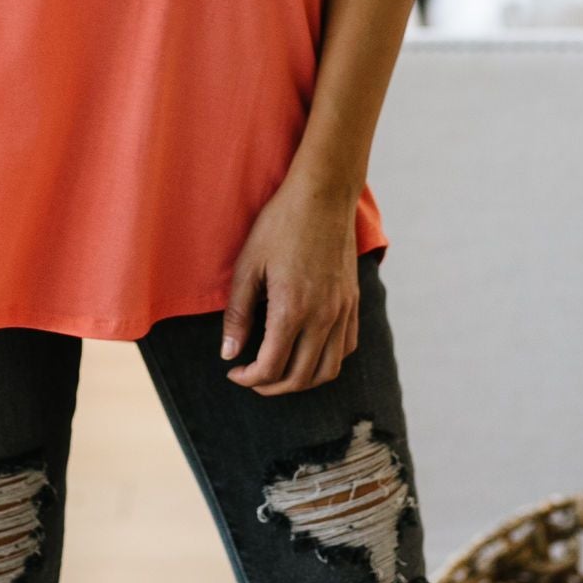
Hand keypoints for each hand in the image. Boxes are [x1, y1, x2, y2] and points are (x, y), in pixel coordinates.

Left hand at [221, 174, 361, 394]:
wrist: (323, 195)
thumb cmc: (280, 225)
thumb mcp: (247, 266)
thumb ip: (238, 314)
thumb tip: (229, 353)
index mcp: (292, 310)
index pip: (271, 368)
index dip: (248, 379)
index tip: (234, 371)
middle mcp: (322, 317)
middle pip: (300, 377)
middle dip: (271, 387)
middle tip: (251, 377)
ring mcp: (342, 311)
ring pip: (328, 370)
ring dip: (302, 381)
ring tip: (280, 373)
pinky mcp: (353, 302)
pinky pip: (347, 347)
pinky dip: (327, 361)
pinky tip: (309, 352)